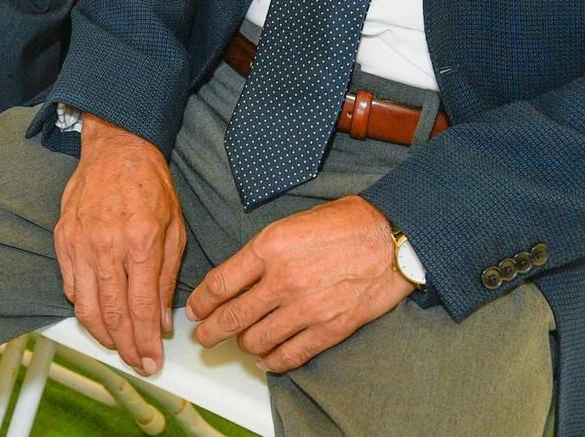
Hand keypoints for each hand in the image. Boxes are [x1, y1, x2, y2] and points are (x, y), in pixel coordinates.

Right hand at [54, 114, 188, 375]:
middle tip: (136, 362)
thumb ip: (167, 278)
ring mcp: (80, 243)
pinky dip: (83, 307)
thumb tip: (163, 322)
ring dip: (102, 334)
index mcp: (141, 242)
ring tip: (116, 346)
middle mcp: (107, 246)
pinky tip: (97, 315)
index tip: (152, 362)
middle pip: (113, 314)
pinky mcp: (63, 239)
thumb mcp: (174, 230)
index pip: (142, 308)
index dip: (147, 342)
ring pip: (86, 306)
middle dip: (126, 347)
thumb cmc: (150, 187)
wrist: (117, 149)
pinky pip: (70, 286)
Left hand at [186, 194, 411, 372]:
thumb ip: (261, 253)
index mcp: (268, 247)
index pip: (219, 283)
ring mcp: (305, 308)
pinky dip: (273, 361)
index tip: (195, 310)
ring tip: (241, 342)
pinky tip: (267, 358)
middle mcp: (282, 280)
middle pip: (232, 317)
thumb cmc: (342, 224)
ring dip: (243, 345)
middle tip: (203, 337)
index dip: (201, 302)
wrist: (389, 238)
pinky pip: (290, 355)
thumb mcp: (289, 224)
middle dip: (210, 331)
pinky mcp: (328, 329)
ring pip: (256, 340)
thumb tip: (237, 279)